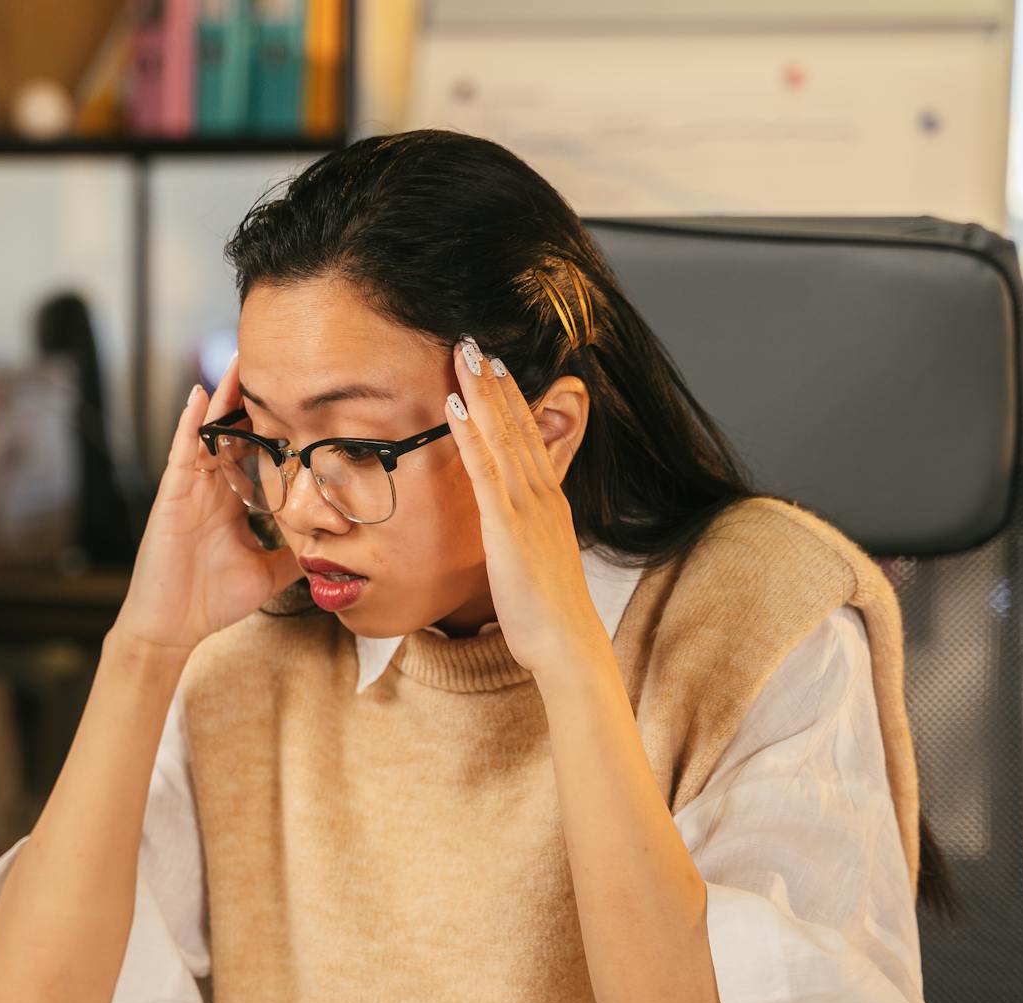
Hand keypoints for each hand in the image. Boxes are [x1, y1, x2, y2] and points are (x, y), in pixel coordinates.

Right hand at [110, 354, 302, 657]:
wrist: (171, 627)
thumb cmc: (210, 600)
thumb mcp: (268, 574)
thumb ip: (295, 556)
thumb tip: (333, 549)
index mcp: (233, 502)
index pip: (257, 454)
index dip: (276, 426)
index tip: (300, 399)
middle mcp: (212, 488)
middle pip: (234, 432)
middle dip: (252, 399)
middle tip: (277, 362)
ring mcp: (190, 488)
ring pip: (209, 431)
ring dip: (224, 396)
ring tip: (241, 360)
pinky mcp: (172, 495)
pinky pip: (182, 450)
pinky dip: (190, 422)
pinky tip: (201, 394)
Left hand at [446, 337, 607, 679]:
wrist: (566, 641)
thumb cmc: (547, 611)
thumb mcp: (537, 560)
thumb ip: (525, 534)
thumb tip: (512, 527)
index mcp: (549, 501)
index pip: (529, 437)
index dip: (512, 399)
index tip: (495, 367)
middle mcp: (542, 494)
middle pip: (518, 424)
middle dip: (496, 380)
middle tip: (475, 341)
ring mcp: (527, 506)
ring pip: (503, 436)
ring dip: (482, 392)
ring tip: (464, 354)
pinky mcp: (508, 524)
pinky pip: (485, 469)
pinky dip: (471, 434)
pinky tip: (455, 406)